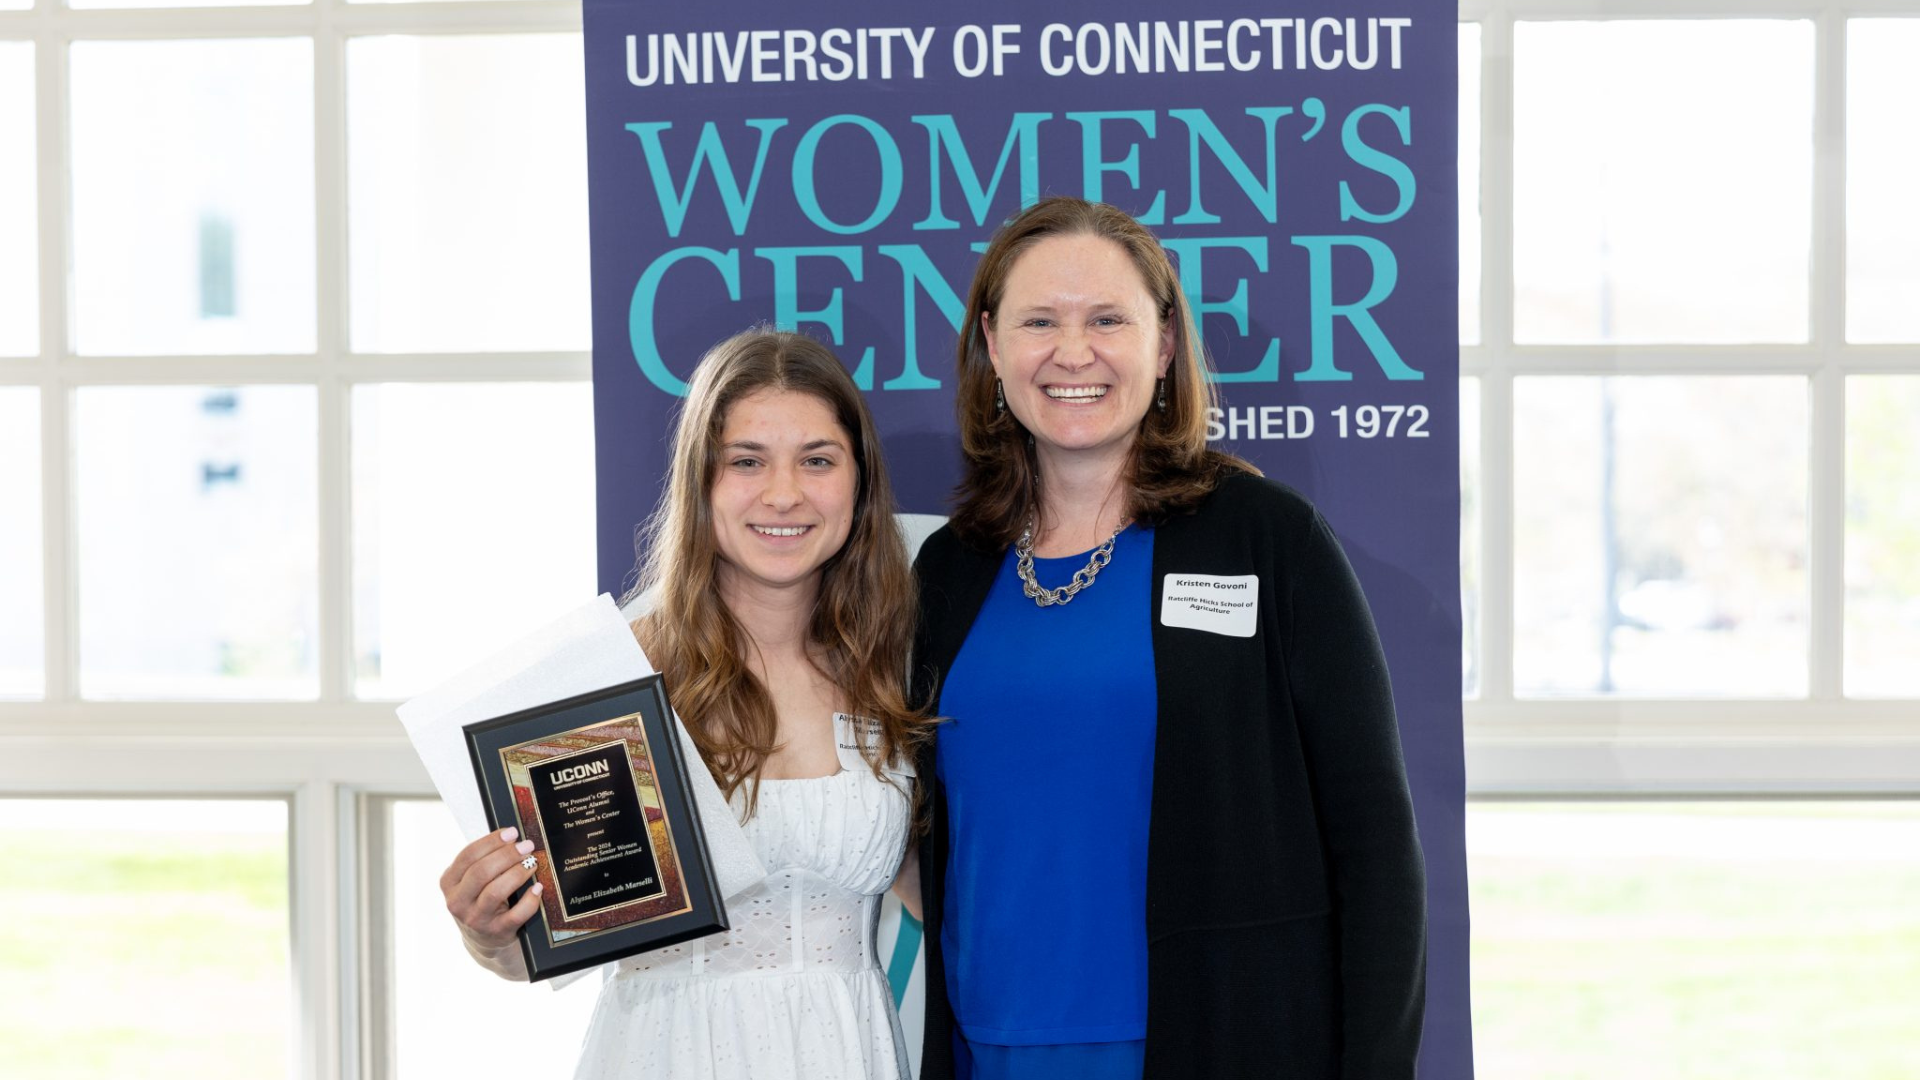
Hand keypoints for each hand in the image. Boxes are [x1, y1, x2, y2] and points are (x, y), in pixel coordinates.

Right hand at [440, 827, 542, 965]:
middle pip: (481, 872)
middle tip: (527, 846)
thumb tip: (512, 837)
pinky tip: (538, 888)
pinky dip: (530, 900)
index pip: (468, 856)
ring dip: (517, 874)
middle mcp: (458, 902)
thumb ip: (482, 861)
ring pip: (495, 892)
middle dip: (507, 855)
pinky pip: (516, 915)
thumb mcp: (470, 882)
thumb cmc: (480, 900)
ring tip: (533, 863)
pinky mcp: (496, 931)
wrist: (484, 940)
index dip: (491, 841)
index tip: (512, 832)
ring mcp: (476, 919)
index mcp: (449, 883)